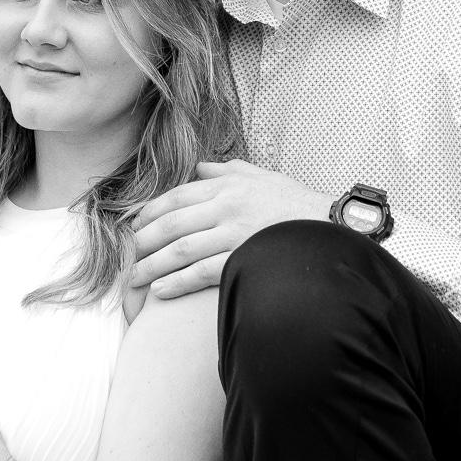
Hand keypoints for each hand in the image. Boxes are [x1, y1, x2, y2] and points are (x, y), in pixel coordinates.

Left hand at [132, 160, 331, 297]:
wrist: (337, 230)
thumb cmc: (300, 206)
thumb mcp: (264, 178)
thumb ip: (229, 171)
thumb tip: (199, 169)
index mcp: (230, 185)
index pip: (178, 196)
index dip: (150, 211)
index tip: (131, 226)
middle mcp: (229, 206)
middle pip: (173, 222)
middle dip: (143, 240)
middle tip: (124, 256)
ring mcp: (237, 233)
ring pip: (182, 248)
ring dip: (152, 264)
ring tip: (133, 278)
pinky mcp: (246, 258)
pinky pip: (203, 272)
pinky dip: (178, 282)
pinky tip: (160, 291)